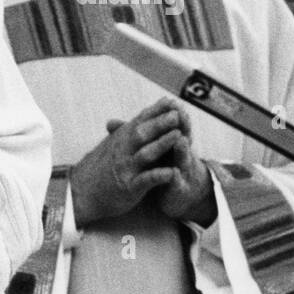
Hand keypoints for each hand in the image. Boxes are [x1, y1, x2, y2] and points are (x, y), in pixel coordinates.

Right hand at [69, 98, 182, 228]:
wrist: (82, 194)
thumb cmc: (100, 169)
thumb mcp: (111, 145)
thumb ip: (123, 130)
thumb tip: (134, 116)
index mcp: (121, 139)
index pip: (140, 121)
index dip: (156, 110)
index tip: (171, 100)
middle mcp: (123, 151)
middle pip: (142, 133)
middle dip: (161, 123)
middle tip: (178, 113)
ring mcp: (126, 169)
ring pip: (145, 154)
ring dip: (162, 143)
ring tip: (179, 135)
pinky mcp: (129, 188)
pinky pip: (145, 180)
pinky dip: (158, 175)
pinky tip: (172, 172)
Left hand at [139, 105, 216, 226]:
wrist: (177, 192)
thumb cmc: (160, 166)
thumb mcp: (148, 149)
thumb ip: (131, 136)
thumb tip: (110, 123)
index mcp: (168, 142)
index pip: (170, 124)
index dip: (169, 114)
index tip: (168, 100)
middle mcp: (178, 153)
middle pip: (183, 136)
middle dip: (182, 125)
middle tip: (180, 114)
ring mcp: (181, 171)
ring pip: (182, 158)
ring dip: (181, 149)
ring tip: (181, 140)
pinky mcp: (178, 187)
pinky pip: (176, 183)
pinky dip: (175, 177)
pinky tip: (174, 173)